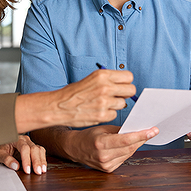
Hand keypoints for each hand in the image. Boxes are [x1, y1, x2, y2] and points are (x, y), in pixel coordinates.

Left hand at [0, 135, 46, 174]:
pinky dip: (43, 160)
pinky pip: (41, 152)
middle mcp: (25, 140)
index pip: (24, 148)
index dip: (26, 159)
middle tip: (38, 172)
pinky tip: (43, 167)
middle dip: (36, 161)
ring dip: (41, 160)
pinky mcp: (34, 147)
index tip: (27, 170)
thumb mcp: (0, 154)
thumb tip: (16, 166)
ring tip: (42, 170)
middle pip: (34, 148)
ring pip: (39, 149)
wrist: (3, 144)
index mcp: (17, 139)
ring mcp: (31, 143)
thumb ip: (6, 159)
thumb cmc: (2, 148)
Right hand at [16, 69, 135, 132]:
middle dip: (125, 94)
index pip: (129, 77)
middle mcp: (105, 87)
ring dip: (116, 105)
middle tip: (116, 96)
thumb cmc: (74, 92)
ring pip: (123, 103)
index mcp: (102, 75)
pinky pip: (115, 114)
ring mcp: (104, 101)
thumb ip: (108, 80)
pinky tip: (98, 111)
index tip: (121, 86)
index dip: (125, 82)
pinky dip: (108, 114)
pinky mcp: (102, 115)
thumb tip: (124, 85)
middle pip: (131, 90)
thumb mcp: (91, 79)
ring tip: (103, 104)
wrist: (59, 106)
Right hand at [64, 125, 158, 172]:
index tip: (152, 131)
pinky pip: (123, 159)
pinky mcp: (108, 169)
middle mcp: (103, 156)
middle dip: (142, 139)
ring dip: (136, 145)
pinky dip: (128, 151)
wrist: (75, 148)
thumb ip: (119, 130)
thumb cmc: (88, 136)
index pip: (126, 140)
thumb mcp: (102, 128)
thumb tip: (136, 129)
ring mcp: (106, 164)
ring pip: (128, 154)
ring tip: (140, 136)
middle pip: (130, 148)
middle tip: (151, 131)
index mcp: (101, 143)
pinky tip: (128, 145)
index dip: (141, 135)